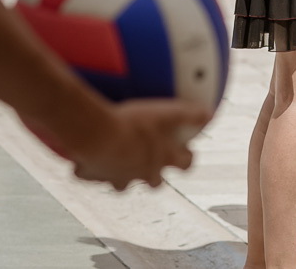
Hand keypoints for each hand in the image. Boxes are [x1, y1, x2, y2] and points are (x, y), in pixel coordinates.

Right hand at [62, 99, 209, 190]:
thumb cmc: (136, 124)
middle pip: (155, 181)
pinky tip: (85, 154)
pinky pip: (91, 174)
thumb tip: (210, 114)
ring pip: (122, 182)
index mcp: (164, 159)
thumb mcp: (169, 113)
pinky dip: (90, 167)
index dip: (187, 159)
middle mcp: (143, 173)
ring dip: (121, 172)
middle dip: (154, 172)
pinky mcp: (93, 176)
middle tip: (149, 158)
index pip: (186, 165)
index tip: (187, 153)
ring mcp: (117, 178)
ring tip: (115, 156)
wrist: (99, 136)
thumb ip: (192, 114)